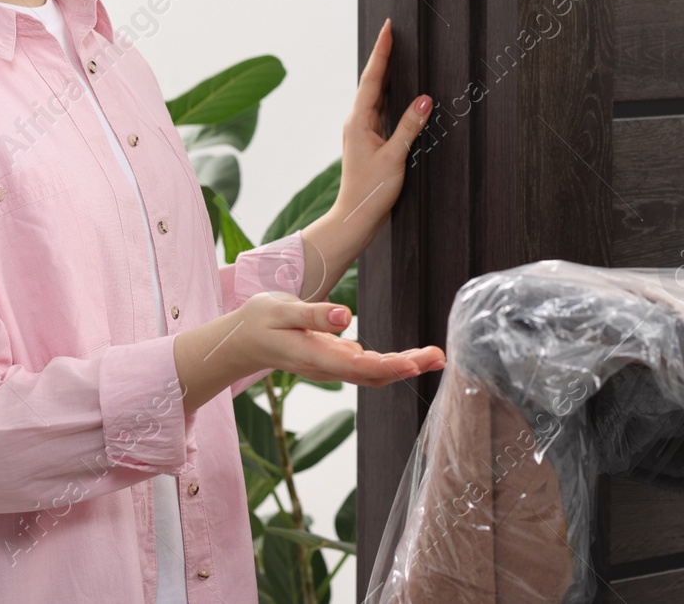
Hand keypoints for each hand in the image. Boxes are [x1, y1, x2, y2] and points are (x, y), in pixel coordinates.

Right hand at [231, 291, 444, 387]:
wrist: (243, 340)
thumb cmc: (259, 321)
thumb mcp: (280, 310)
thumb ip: (312, 314)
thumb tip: (346, 316)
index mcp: (316, 357)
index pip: (358, 366)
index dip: (389, 366)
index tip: (414, 362)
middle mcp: (328, 367)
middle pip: (374, 374)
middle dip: (408, 367)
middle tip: (440, 357)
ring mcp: (332, 366)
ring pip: (374, 372)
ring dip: (405, 365)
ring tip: (434, 356)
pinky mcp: (335, 358)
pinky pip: (368, 366)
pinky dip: (392, 362)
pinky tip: (412, 356)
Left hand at [300, 20, 431, 300]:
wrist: (355, 217)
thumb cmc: (371, 191)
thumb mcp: (394, 158)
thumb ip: (409, 127)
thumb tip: (424, 99)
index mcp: (359, 121)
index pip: (372, 79)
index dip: (381, 53)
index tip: (388, 29)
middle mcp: (357, 122)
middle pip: (372, 82)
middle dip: (383, 57)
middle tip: (392, 33)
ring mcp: (361, 131)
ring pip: (376, 96)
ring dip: (385, 74)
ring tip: (396, 53)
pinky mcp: (368, 141)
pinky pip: (380, 110)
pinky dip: (389, 95)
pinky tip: (398, 91)